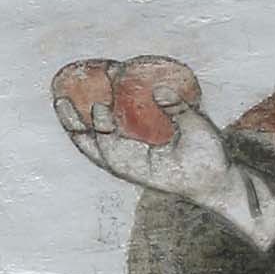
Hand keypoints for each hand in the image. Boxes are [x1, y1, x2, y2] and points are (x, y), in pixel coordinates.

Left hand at [52, 56, 232, 201]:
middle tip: (60, 99)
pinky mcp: (132, 154)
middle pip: (90, 147)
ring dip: (76, 123)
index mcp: (141, 169)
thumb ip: (182, 111)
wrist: (215, 184)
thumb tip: (160, 89)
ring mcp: (127, 161)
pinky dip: (92, 122)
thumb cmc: (210, 162)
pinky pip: (105, 137)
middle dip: (73, 125)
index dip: (101, 128)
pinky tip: (88, 102)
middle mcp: (128, 166)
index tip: (100, 106)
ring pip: (93, 143)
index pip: (111, 149)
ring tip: (62, 98)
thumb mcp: (202, 134)